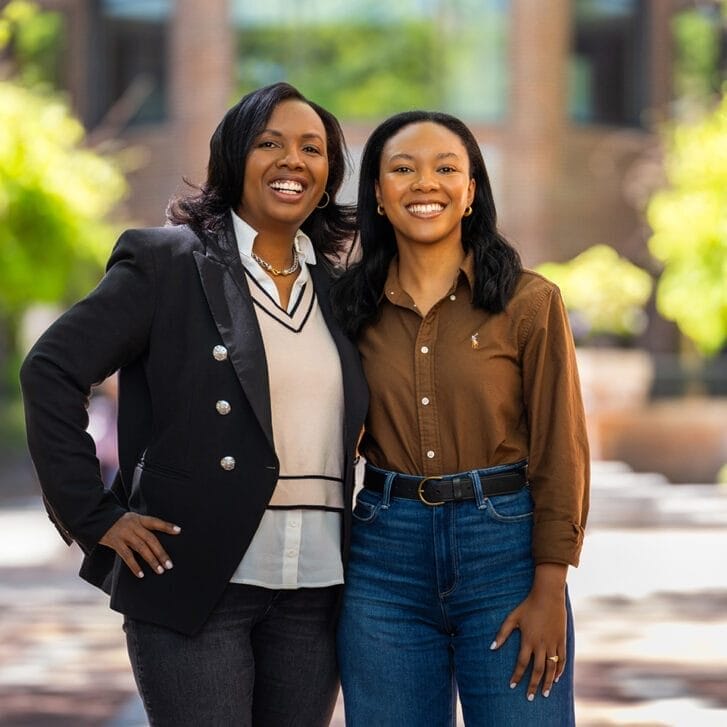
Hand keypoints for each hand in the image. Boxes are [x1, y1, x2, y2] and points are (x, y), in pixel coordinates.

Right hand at [99, 512, 180, 577]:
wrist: (97, 519)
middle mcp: (133, 525)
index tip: (179, 531)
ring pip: (141, 548)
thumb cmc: (119, 522)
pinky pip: (127, 556)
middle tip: (170, 565)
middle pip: (150, 539)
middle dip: (161, 552)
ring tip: (160, 570)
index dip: (167, 526)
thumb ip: (142, 527)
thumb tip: (156, 540)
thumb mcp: (131, 519)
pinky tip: (141, 574)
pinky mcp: (115, 542)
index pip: (155, 522)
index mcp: (138, 518)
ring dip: (151, 560)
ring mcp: (124, 534)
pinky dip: (134, 566)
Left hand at [490, 563, 567, 700]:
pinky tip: (556, 678)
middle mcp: (541, 644)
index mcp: (528, 640)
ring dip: (548, 682)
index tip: (512, 686)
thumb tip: (491, 647)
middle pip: (537, 670)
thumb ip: (502, 633)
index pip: (521, 663)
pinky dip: (559, 670)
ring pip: (551, 668)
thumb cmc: (528, 605)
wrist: (548, 595)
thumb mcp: (512, 617)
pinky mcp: (562, 640)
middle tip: (529, 698)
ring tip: (545, 693)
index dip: (517, 676)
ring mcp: (553, 643)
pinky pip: (562, 659)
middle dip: (532, 685)